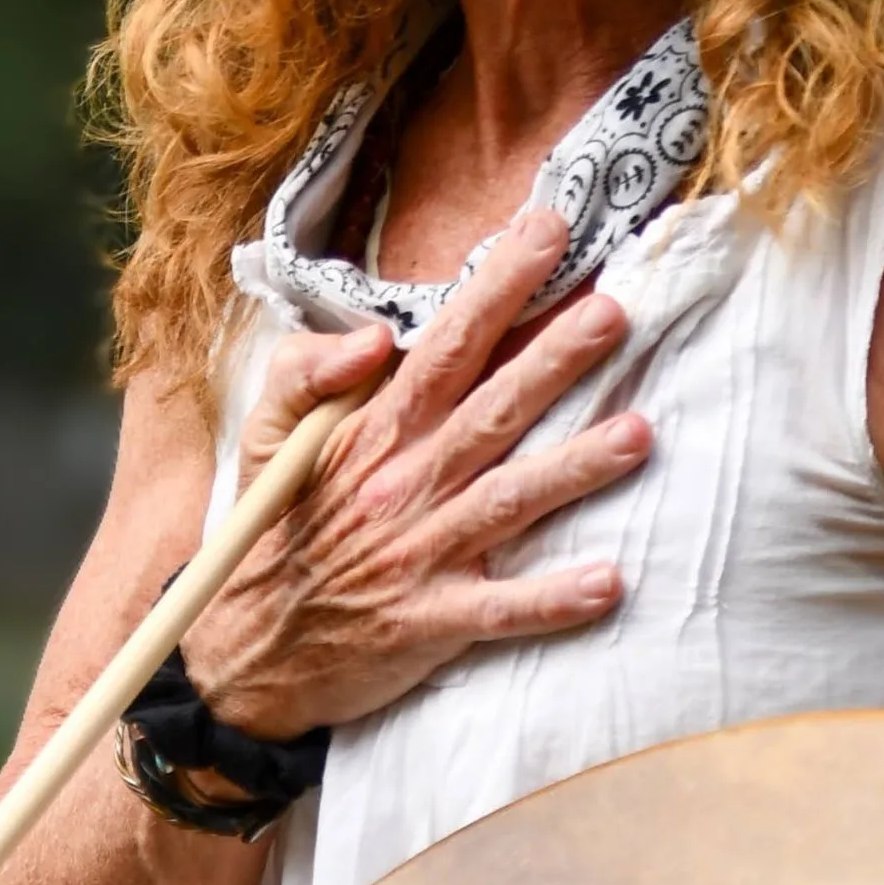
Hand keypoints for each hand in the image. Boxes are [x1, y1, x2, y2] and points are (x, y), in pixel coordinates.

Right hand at [181, 207, 649, 737]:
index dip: (499, 287)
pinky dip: (551, 600)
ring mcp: (421, 554)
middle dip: (554, 359)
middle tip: (616, 313)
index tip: (550, 233)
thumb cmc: (274, 529)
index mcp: (373, 432)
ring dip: (574, 468)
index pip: (447, 345)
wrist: (244, 651)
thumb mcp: (267, 436)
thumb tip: (375, 337)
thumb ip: (306, 371)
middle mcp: (405, 484)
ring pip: (509, 501)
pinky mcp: (431, 621)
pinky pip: (499, 610)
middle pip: (492, 410)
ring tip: (639, 434)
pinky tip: (608, 583)